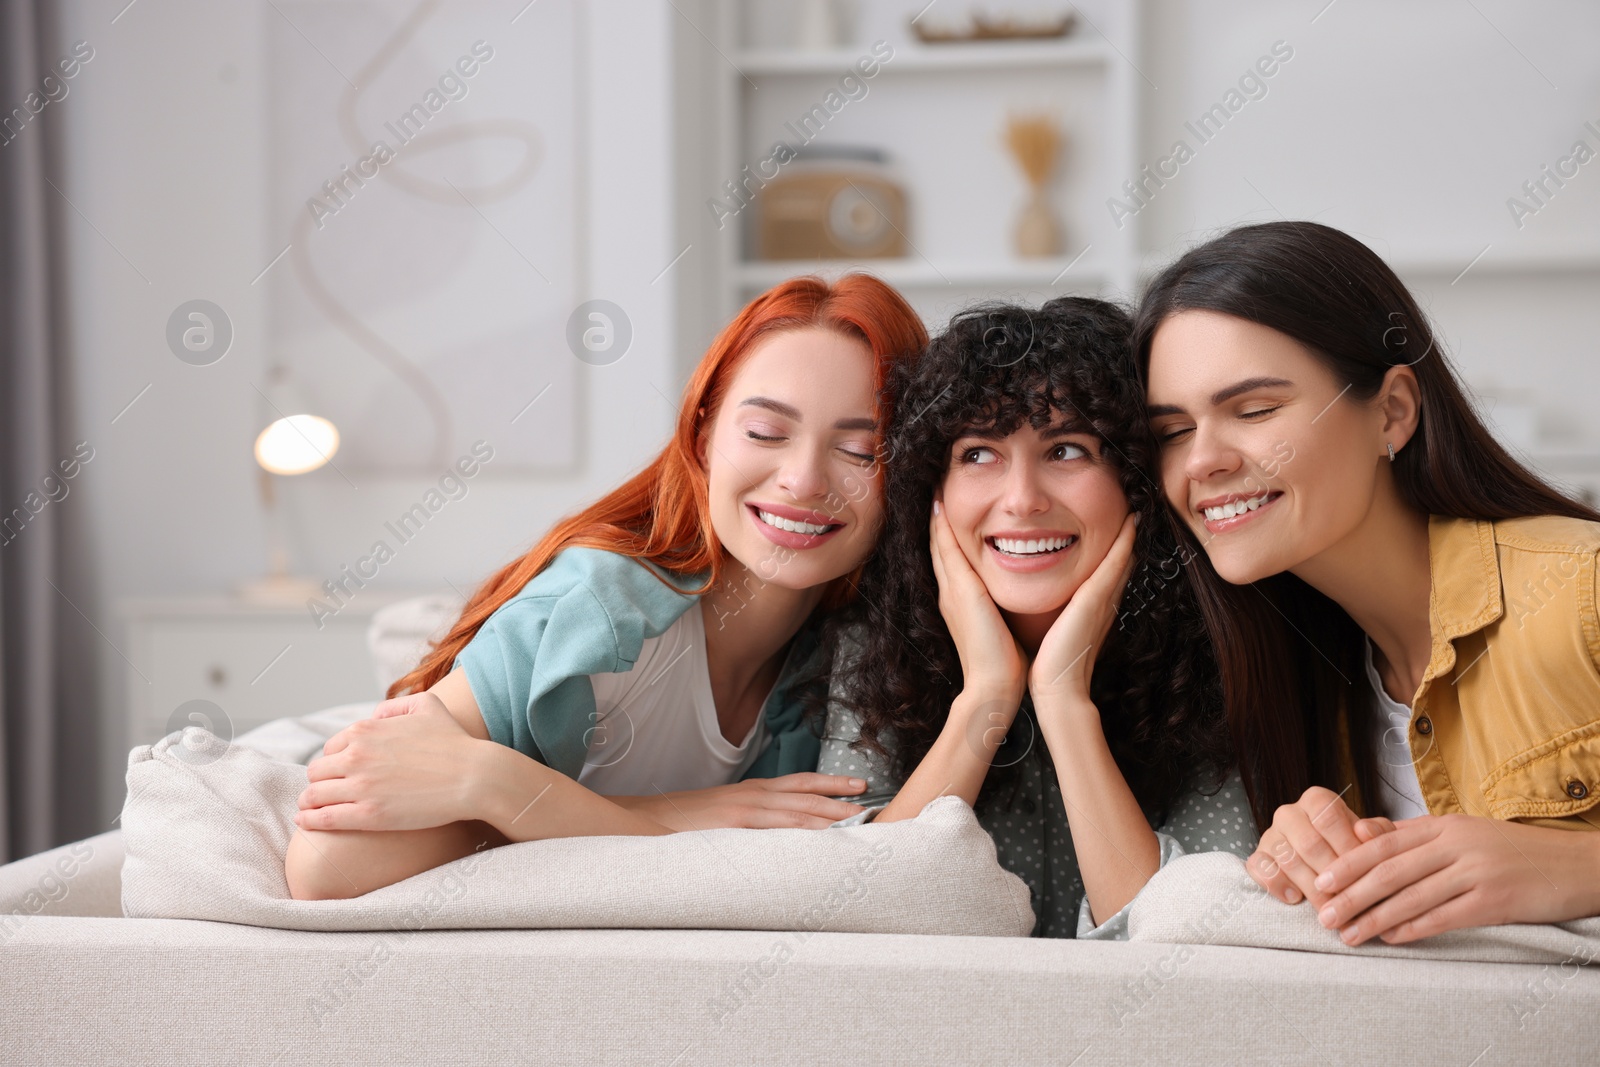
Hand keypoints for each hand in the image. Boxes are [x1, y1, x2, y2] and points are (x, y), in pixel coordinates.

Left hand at [295, 693, 486, 831]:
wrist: (474, 777)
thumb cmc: (455, 742)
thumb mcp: (427, 705)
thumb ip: (395, 706)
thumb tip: (374, 714)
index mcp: (366, 730)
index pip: (331, 747)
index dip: (335, 761)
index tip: (340, 773)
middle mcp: (356, 755)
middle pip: (317, 771)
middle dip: (321, 780)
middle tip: (326, 792)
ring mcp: (360, 786)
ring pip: (314, 795)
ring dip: (309, 802)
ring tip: (310, 810)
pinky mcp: (367, 815)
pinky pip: (324, 818)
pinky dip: (310, 820)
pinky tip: (305, 822)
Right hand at [612, 774, 869, 830]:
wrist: (643, 822)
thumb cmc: (681, 825)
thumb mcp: (720, 818)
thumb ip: (747, 822)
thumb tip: (773, 836)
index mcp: (750, 792)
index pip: (798, 783)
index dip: (828, 784)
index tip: (855, 787)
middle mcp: (752, 794)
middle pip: (806, 791)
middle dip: (839, 795)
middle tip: (869, 798)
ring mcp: (744, 808)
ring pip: (798, 807)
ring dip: (831, 812)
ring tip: (859, 817)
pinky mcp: (735, 823)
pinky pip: (777, 826)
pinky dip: (804, 828)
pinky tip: (824, 835)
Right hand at [929, 499, 1025, 700]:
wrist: (994, 688)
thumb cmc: (1005, 664)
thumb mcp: (1001, 628)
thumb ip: (1000, 610)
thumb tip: (1012, 600)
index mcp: (961, 601)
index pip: (951, 558)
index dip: (947, 532)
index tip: (949, 508)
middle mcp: (950, 592)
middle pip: (939, 545)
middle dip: (937, 518)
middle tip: (935, 487)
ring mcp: (951, 590)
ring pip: (938, 542)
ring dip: (936, 515)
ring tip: (935, 486)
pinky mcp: (959, 590)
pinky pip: (946, 548)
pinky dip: (941, 525)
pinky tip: (940, 503)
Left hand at [1029, 511, 1137, 703]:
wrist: (1056, 689)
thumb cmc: (1050, 663)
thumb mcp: (1056, 629)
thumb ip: (1060, 614)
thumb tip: (1052, 604)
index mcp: (1092, 606)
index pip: (1106, 571)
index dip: (1116, 548)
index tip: (1121, 524)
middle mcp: (1103, 600)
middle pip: (1120, 561)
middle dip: (1127, 536)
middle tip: (1136, 506)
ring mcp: (1103, 600)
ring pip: (1121, 558)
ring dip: (1129, 533)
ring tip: (1138, 506)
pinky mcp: (1095, 601)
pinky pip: (1114, 565)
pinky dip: (1124, 544)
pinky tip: (1131, 523)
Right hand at [1246, 786, 1394, 908]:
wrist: (1327, 862)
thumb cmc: (1352, 848)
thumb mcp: (1371, 838)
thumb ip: (1377, 833)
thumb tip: (1364, 831)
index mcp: (1317, 800)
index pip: (1329, 818)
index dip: (1347, 847)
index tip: (1364, 874)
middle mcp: (1289, 812)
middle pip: (1309, 843)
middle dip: (1331, 876)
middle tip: (1349, 900)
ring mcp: (1270, 834)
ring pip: (1287, 859)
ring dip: (1311, 888)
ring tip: (1330, 909)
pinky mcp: (1258, 855)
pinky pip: (1259, 867)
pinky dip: (1276, 884)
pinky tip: (1295, 898)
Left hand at [1310, 814, 1599, 944]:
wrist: (1573, 865)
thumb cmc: (1510, 851)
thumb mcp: (1461, 831)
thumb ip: (1412, 834)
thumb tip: (1360, 833)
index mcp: (1443, 825)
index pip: (1384, 844)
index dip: (1348, 864)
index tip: (1320, 882)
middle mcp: (1456, 845)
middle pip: (1390, 870)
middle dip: (1352, 894)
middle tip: (1324, 915)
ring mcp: (1475, 872)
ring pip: (1412, 896)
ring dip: (1375, 918)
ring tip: (1349, 934)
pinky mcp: (1494, 901)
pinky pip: (1444, 917)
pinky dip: (1413, 929)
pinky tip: (1391, 938)